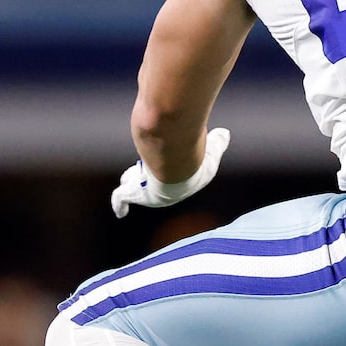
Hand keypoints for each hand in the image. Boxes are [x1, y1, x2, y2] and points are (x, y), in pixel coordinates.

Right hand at [111, 127, 229, 217]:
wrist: (178, 161)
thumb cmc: (197, 156)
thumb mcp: (213, 147)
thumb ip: (218, 141)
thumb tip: (224, 134)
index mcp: (182, 186)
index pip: (174, 179)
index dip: (171, 170)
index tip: (170, 161)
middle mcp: (165, 193)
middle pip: (153, 185)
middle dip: (150, 178)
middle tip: (146, 169)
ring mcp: (148, 193)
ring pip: (135, 187)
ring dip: (132, 183)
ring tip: (129, 179)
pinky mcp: (134, 191)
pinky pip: (121, 199)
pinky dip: (120, 205)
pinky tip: (121, 212)